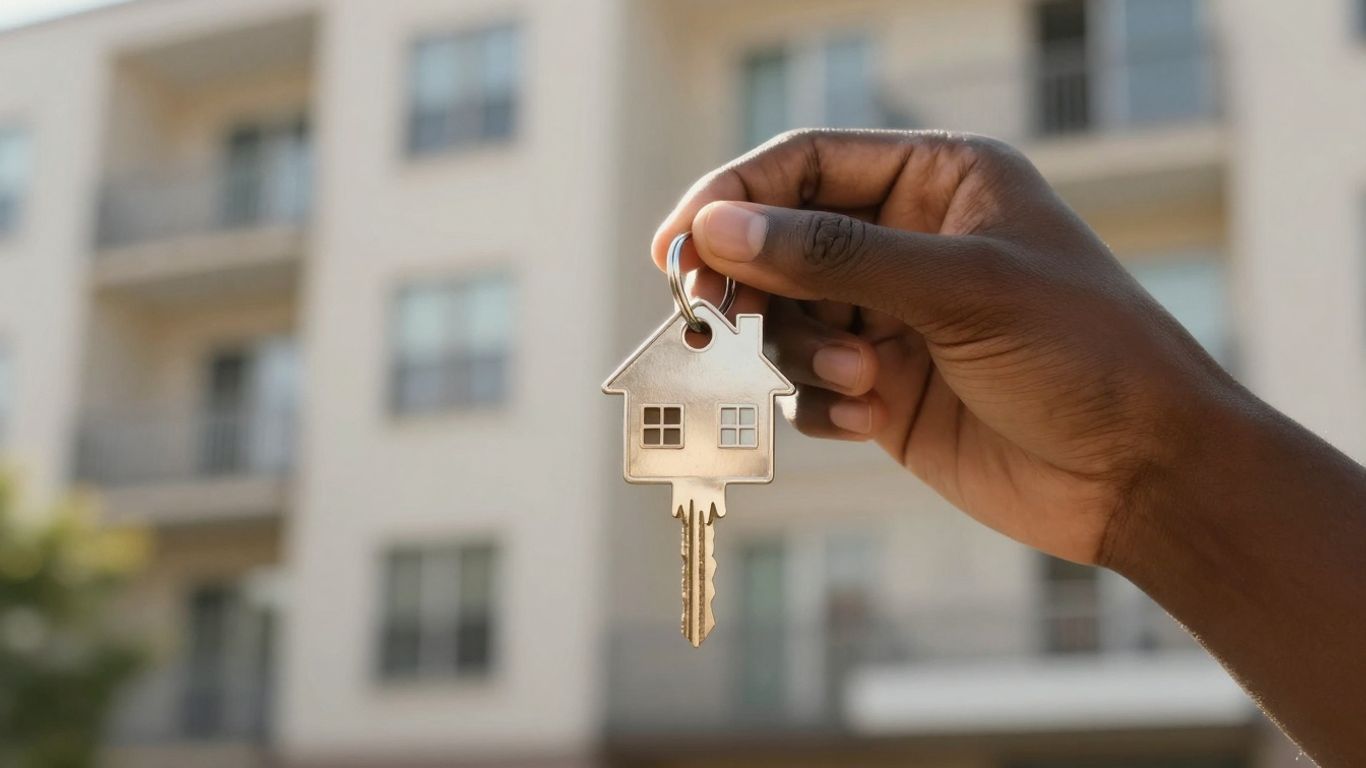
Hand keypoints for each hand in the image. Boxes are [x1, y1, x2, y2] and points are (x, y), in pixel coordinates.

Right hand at [652, 130, 1239, 564]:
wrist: (1141, 474)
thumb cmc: (1083, 353)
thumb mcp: (960, 288)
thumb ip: (834, 256)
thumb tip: (717, 228)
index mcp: (937, 182)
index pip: (805, 165)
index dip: (734, 197)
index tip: (680, 243)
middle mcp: (907, 244)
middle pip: (779, 243)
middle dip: (749, 283)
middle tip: (710, 314)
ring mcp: (892, 320)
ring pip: (786, 320)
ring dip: (801, 353)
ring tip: (863, 381)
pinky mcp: (884, 391)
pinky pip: (807, 387)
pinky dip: (821, 403)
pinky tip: (872, 418)